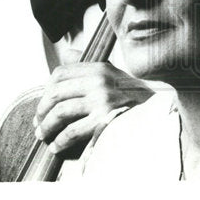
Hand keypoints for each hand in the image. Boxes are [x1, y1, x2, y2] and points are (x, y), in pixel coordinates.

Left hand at [33, 51, 153, 153]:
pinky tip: (56, 146)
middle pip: (56, 93)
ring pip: (60, 112)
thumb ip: (90, 66)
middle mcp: (99, 81)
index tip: (44, 104)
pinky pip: (72, 131)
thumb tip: (68, 52)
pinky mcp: (105, 120)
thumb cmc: (136, 97)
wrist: (160, 112)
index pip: (60, 74)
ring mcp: (103, 101)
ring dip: (46, 127)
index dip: (46, 90)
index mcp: (100, 68)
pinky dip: (60, 141)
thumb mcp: (115, 74)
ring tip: (44, 136)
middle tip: (39, 123)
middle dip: (42, 111)